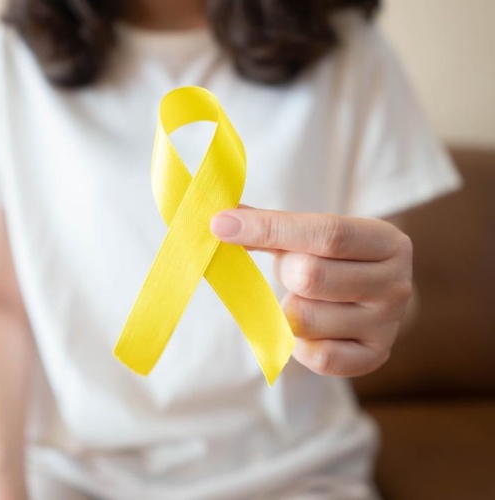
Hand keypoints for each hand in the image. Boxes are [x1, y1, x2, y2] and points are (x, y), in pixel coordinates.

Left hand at [210, 208, 412, 376]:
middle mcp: (396, 285)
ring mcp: (387, 326)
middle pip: (311, 277)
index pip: (326, 232)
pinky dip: (298, 343)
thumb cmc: (335, 259)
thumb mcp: (315, 234)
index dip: (268, 228)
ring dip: (288, 309)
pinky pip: (316, 357)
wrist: (373, 296)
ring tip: (304, 299)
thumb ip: (272, 226)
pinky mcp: (373, 359)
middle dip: (284, 272)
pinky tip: (308, 328)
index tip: (221, 224)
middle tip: (290, 270)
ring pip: (304, 319)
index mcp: (387, 242)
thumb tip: (222, 220)